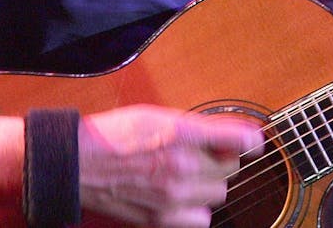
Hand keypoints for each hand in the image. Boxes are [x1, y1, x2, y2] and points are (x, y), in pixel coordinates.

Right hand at [79, 104, 264, 227]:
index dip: (250, 140)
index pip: (237, 140)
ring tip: (188, 176)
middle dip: (222, 161)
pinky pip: (202, 219)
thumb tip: (235, 132)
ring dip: (210, 185)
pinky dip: (197, 210)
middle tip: (204, 155)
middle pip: (230, 169)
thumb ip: (198, 126)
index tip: (253, 142)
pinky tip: (182, 197)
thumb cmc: (115, 135)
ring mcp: (172, 196)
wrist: (79, 164)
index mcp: (180, 133)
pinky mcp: (162, 219)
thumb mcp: (159, 115)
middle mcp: (180, 165)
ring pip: (218, 194)